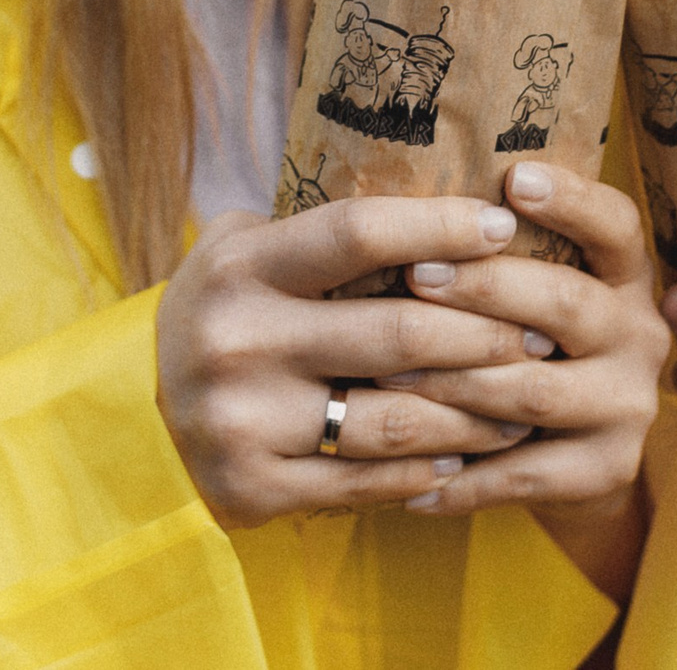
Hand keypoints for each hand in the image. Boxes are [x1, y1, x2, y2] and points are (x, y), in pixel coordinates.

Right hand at [157, 196, 541, 529]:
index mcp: (241, 266)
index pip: (359, 232)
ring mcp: (242, 420)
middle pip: (399, 334)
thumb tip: (439, 189)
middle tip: (542, 330)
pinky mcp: (251, 488)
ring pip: (398, 419)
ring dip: (478, 413)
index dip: (441, 226)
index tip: (504, 227)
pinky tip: (468, 457)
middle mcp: (237, 340)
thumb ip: (319, 229)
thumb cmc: (226, 314)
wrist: (134, 418)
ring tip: (525, 400)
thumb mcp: (242, 251)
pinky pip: (368, 481)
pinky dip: (429, 471)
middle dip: (489, 333)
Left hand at [375, 163, 670, 595]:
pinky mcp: (609, 468)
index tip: (515, 177)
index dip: (572, 200)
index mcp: (624, 277)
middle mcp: (639, 334)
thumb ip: (499, 258)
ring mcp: (629, 404)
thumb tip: (407, 210)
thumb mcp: (534, 296)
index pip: (615, 225)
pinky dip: (462, 480)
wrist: (575, 466)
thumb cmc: (528, 349)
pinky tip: (408, 481)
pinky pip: (525, 474)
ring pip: (536, 390)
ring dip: (456, 381)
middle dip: (486, 287)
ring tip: (388, 372)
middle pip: (568, 303)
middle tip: (414, 275)